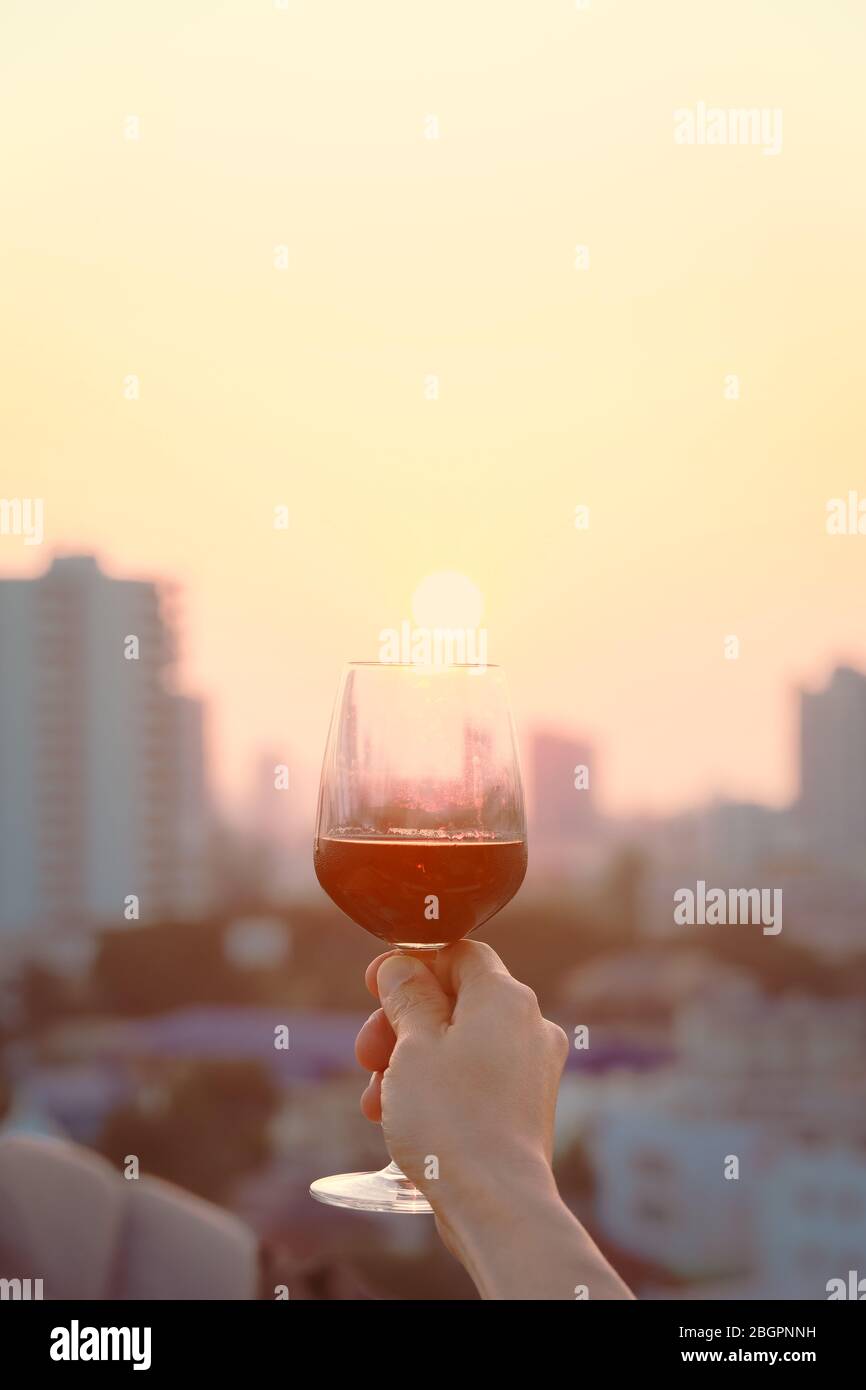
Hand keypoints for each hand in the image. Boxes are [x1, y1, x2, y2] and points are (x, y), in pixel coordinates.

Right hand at [355, 941, 632, 1299]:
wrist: (496, 1203)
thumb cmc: (451, 1118)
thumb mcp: (413, 1045)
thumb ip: (406, 995)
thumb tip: (401, 964)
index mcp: (506, 997)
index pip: (458, 953)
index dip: (412, 963)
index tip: (373, 984)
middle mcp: (529, 1025)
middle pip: (455, 1001)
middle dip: (401, 1023)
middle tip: (365, 1052)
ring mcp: (531, 1069)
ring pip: (459, 1044)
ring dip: (409, 1061)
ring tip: (373, 1099)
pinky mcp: (524, 1107)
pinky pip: (473, 1079)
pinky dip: (436, 1087)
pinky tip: (398, 1118)